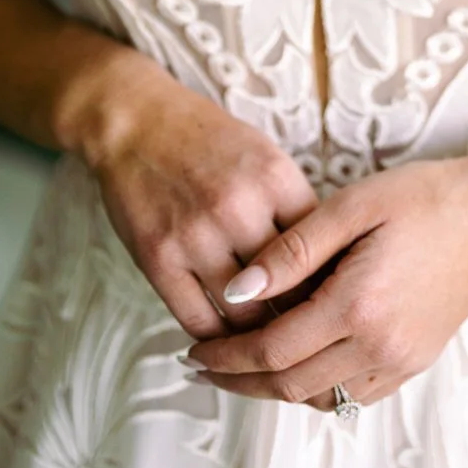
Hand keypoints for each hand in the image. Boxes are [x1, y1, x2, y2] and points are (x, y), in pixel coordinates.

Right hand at [74, 52, 317, 339]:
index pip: (320, 250)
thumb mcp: (264, 156)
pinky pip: (197, 320)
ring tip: (267, 346)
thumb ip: (292, 207)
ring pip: (244, 315)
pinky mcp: (158, 259)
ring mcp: (196, 235)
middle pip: (287, 289)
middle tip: (305, 336)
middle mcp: (239, 207)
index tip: (332, 303)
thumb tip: (327, 266)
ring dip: (257, 337)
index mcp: (275, 177)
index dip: (328, 284)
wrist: (135, 122)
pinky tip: (224, 341)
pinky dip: (215, 339)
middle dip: (300, 318)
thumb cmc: (208, 141)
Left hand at [185, 156, 467, 408]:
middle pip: (290, 384)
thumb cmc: (425, 197)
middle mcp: (380, 345)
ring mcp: (401, 359)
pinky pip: (353, 393)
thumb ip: (291, 250)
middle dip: (240, 379)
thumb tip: (237, 287)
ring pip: (320, 397)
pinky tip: (298, 361)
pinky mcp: (415, 360)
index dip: (227, 354)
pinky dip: (317, 386)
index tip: (195, 348)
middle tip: (204, 364)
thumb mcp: (353, 205)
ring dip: (275, 387)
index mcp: (358, 305)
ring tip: (242, 363)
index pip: (273, 349)